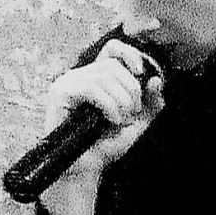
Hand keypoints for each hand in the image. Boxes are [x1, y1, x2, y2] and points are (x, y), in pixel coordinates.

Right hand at [40, 39, 163, 214]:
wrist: (89, 166)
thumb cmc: (109, 143)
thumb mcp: (139, 121)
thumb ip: (152, 102)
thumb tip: (156, 80)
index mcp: (99, 77)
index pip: (113, 48)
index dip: (130, 54)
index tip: (141, 71)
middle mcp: (82, 75)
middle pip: (114, 66)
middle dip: (132, 92)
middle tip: (131, 114)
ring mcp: (68, 82)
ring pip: (105, 77)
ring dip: (122, 102)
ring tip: (120, 121)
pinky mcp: (60, 92)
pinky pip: (91, 88)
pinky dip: (109, 105)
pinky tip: (111, 120)